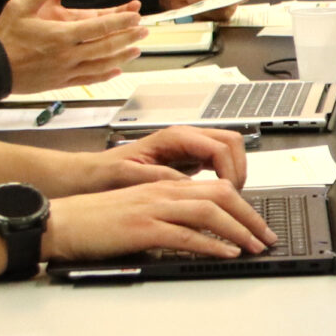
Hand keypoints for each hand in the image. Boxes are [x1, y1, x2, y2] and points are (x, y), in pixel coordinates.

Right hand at [0, 0, 146, 92]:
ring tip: (136, 50)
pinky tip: (115, 71)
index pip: (98, 27)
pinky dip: (104, 75)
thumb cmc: (5, 36)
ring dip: (121, 57)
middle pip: (106, 47)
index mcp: (60, 35)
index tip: (135, 16)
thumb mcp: (21, 5)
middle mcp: (67, 55)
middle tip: (144, 31)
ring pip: (101, 64)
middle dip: (127, 38)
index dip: (120, 21)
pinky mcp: (61, 82)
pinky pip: (88, 79)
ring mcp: (65, 71)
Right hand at [45, 177, 277, 258]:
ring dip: (238, 230)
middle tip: (267, 237)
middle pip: (221, 196)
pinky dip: (211, 244)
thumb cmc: (95, 221)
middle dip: (250, 217)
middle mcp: (163, 192)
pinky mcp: (143, 228)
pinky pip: (186, 235)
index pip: (215, 188)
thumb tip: (196, 234)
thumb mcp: (138, 211)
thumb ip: (168, 217)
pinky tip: (225, 253)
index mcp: (163, 186)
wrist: (61, 222)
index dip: (242, 206)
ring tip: (255, 247)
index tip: (257, 224)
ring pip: (209, 212)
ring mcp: (154, 208)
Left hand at [89, 124, 248, 188]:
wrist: (94, 174)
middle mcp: (185, 138)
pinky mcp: (190, 159)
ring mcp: (190, 147)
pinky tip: (220, 196)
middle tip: (236, 196)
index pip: (220, 147)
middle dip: (241, 168)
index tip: (230, 194)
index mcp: (174, 137)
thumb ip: (160, 178)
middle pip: (232, 142)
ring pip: (230, 150)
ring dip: (236, 172)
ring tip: (231, 198)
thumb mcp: (130, 176)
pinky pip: (219, 162)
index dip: (231, 171)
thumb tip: (189, 187)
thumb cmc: (107, 173)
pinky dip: (226, 177)